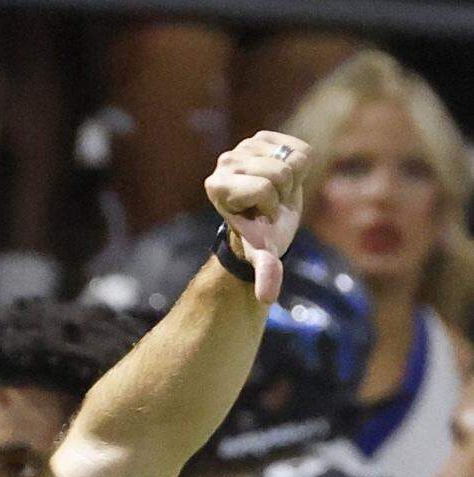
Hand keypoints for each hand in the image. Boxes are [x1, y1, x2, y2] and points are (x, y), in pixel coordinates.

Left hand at [205, 131, 310, 303]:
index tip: (260, 216)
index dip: (270, 206)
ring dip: (292, 181)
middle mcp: (224, 162)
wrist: (266, 220)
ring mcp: (242, 146)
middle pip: (279, 172)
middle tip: (270, 206)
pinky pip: (301, 148)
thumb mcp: (262, 253)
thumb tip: (266, 297)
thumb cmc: (260, 236)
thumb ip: (265, 271)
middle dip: (282, 194)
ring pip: (291, 158)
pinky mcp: (262, 137)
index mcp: (216, 186)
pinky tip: (285, 177)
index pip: (264, 187)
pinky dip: (301, 165)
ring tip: (276, 193)